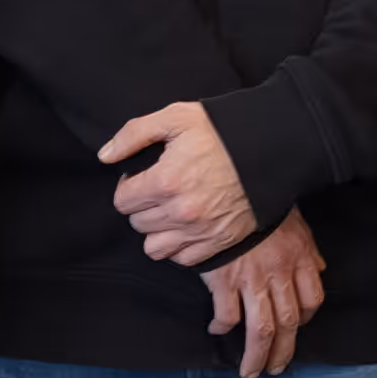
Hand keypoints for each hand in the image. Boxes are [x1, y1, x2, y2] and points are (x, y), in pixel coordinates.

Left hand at [101, 102, 258, 261]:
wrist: (271, 147)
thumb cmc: (223, 130)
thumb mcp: (175, 117)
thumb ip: (134, 134)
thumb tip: (105, 156)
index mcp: (165, 181)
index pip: (122, 201)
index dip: (128, 187)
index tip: (142, 178)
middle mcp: (180, 211)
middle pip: (137, 223)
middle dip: (142, 207)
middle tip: (158, 191)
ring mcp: (200, 231)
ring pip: (155, 248)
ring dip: (157, 231)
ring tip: (168, 212)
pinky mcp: (219, 242)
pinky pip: (183, 259)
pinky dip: (180, 247)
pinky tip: (186, 227)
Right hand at [201, 215, 326, 377]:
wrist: (230, 188)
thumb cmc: (262, 203)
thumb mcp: (296, 221)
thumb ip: (308, 247)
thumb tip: (319, 265)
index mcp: (300, 259)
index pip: (311, 299)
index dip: (305, 319)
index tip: (295, 328)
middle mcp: (279, 274)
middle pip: (287, 323)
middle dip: (282, 351)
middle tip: (275, 369)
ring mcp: (252, 279)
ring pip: (261, 329)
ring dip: (257, 355)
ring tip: (251, 371)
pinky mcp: (224, 280)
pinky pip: (227, 314)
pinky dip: (223, 327)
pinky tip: (217, 331)